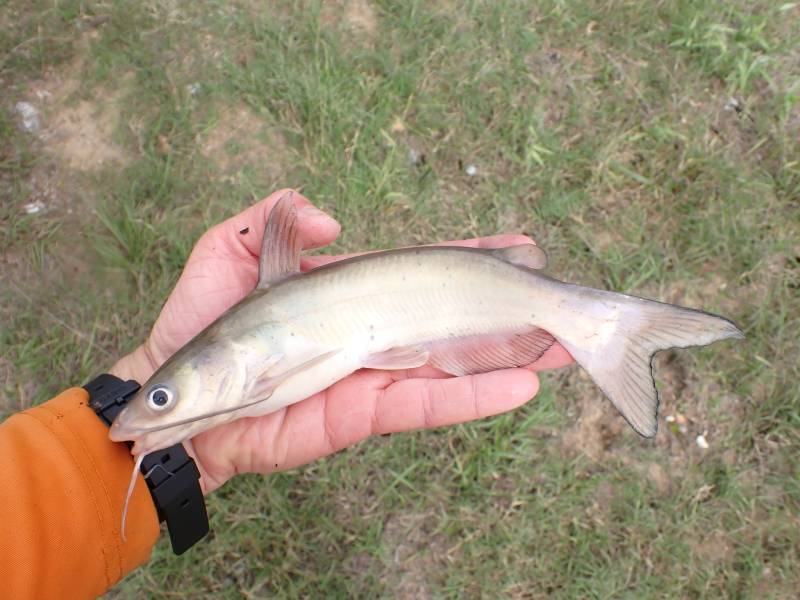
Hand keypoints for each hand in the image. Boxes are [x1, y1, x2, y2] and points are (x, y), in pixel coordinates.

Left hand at [111, 190, 572, 492]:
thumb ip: (272, 218)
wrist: (184, 398)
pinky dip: (473, 397)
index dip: (470, 256)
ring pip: (456, 362)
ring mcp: (375, 374)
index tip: (517, 244)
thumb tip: (333, 221)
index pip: (422, 270)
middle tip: (561, 294)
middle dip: (508, 306)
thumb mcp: (228, 249)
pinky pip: (428, 404)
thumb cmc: (201, 322)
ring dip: (511, 354)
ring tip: (566, 345)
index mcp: (354, 294)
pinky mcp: (366, 413)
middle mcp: (375, 333)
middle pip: (454, 316)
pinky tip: (522, 384)